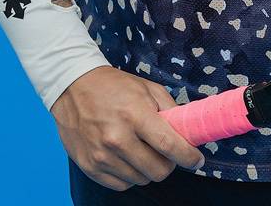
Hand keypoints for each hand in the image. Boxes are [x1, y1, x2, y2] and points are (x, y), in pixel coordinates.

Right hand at [50, 66, 205, 190]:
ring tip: (144, 150)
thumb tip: (186, 130)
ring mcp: (102, 156)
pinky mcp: (90, 167)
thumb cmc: (113, 86)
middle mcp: (117, 139)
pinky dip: (130, 175)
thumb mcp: (146, 87)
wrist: (72, 87)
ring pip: (141, 180)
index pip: (169, 145)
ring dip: (148, 169)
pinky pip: (121, 185)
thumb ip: (168, 109)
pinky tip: (128, 158)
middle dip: (169, 164)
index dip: (188, 156)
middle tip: (168, 153)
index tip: (197, 159)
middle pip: (157, 170)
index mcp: (135, 114)